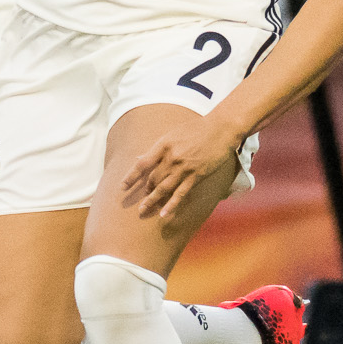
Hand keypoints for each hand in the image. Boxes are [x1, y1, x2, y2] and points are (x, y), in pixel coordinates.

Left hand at [120, 115, 243, 219]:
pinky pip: (181, 193)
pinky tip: (164, 214)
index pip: (142, 164)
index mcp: (163, 145)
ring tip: (144, 210)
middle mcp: (171, 158)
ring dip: (153, 200)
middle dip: (145, 190)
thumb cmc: (195, 129)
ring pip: (164, 188)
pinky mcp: (196, 175)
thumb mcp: (171, 135)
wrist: (220, 129)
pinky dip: (172, 204)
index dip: (131, 176)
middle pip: (153, 178)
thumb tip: (138, 157)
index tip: (122, 187)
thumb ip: (155, 149)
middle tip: (140, 201)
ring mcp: (184, 168)